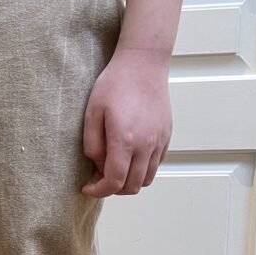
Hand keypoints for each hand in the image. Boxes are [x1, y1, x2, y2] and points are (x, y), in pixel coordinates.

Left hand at [81, 46, 171, 197]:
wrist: (143, 63)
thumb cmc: (115, 84)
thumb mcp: (92, 112)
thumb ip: (92, 144)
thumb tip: (97, 166)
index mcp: (125, 140)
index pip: (114, 182)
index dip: (99, 191)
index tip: (88, 188)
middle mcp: (146, 145)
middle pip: (132, 186)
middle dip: (113, 190)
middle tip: (98, 179)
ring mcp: (159, 141)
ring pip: (147, 179)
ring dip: (129, 182)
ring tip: (114, 169)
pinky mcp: (167, 135)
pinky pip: (157, 164)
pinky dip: (143, 169)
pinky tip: (129, 157)